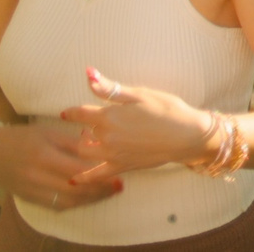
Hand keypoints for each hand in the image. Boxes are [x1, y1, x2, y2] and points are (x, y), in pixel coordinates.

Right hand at [0, 119, 118, 210]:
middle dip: (100, 190)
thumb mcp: (50, 133)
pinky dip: (74, 203)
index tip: (119, 173)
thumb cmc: (24, 137)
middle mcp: (38, 176)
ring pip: (67, 201)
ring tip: (108, 193)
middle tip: (119, 186)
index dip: (100, 174)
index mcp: (45, 156)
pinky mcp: (29, 198)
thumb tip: (100, 145)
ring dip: (90, 199)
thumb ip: (74, 142)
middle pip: (75, 189)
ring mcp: (33, 190)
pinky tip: (87, 198)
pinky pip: (55, 205)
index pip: (78, 170)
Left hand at [58, 69, 214, 180]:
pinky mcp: (121, 166)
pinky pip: (97, 175)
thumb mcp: (140, 94)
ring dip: (84, 145)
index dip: (71, 112)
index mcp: (109, 116)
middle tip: (92, 123)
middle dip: (86, 127)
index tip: (66, 113)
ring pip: (86, 152)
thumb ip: (110, 88)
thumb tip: (88, 74)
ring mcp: (112, 154)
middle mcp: (106, 137)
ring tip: (90, 140)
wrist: (187, 135)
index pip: (80, 114)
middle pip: (85, 132)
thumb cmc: (167, 109)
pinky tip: (75, 179)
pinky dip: (84, 178)